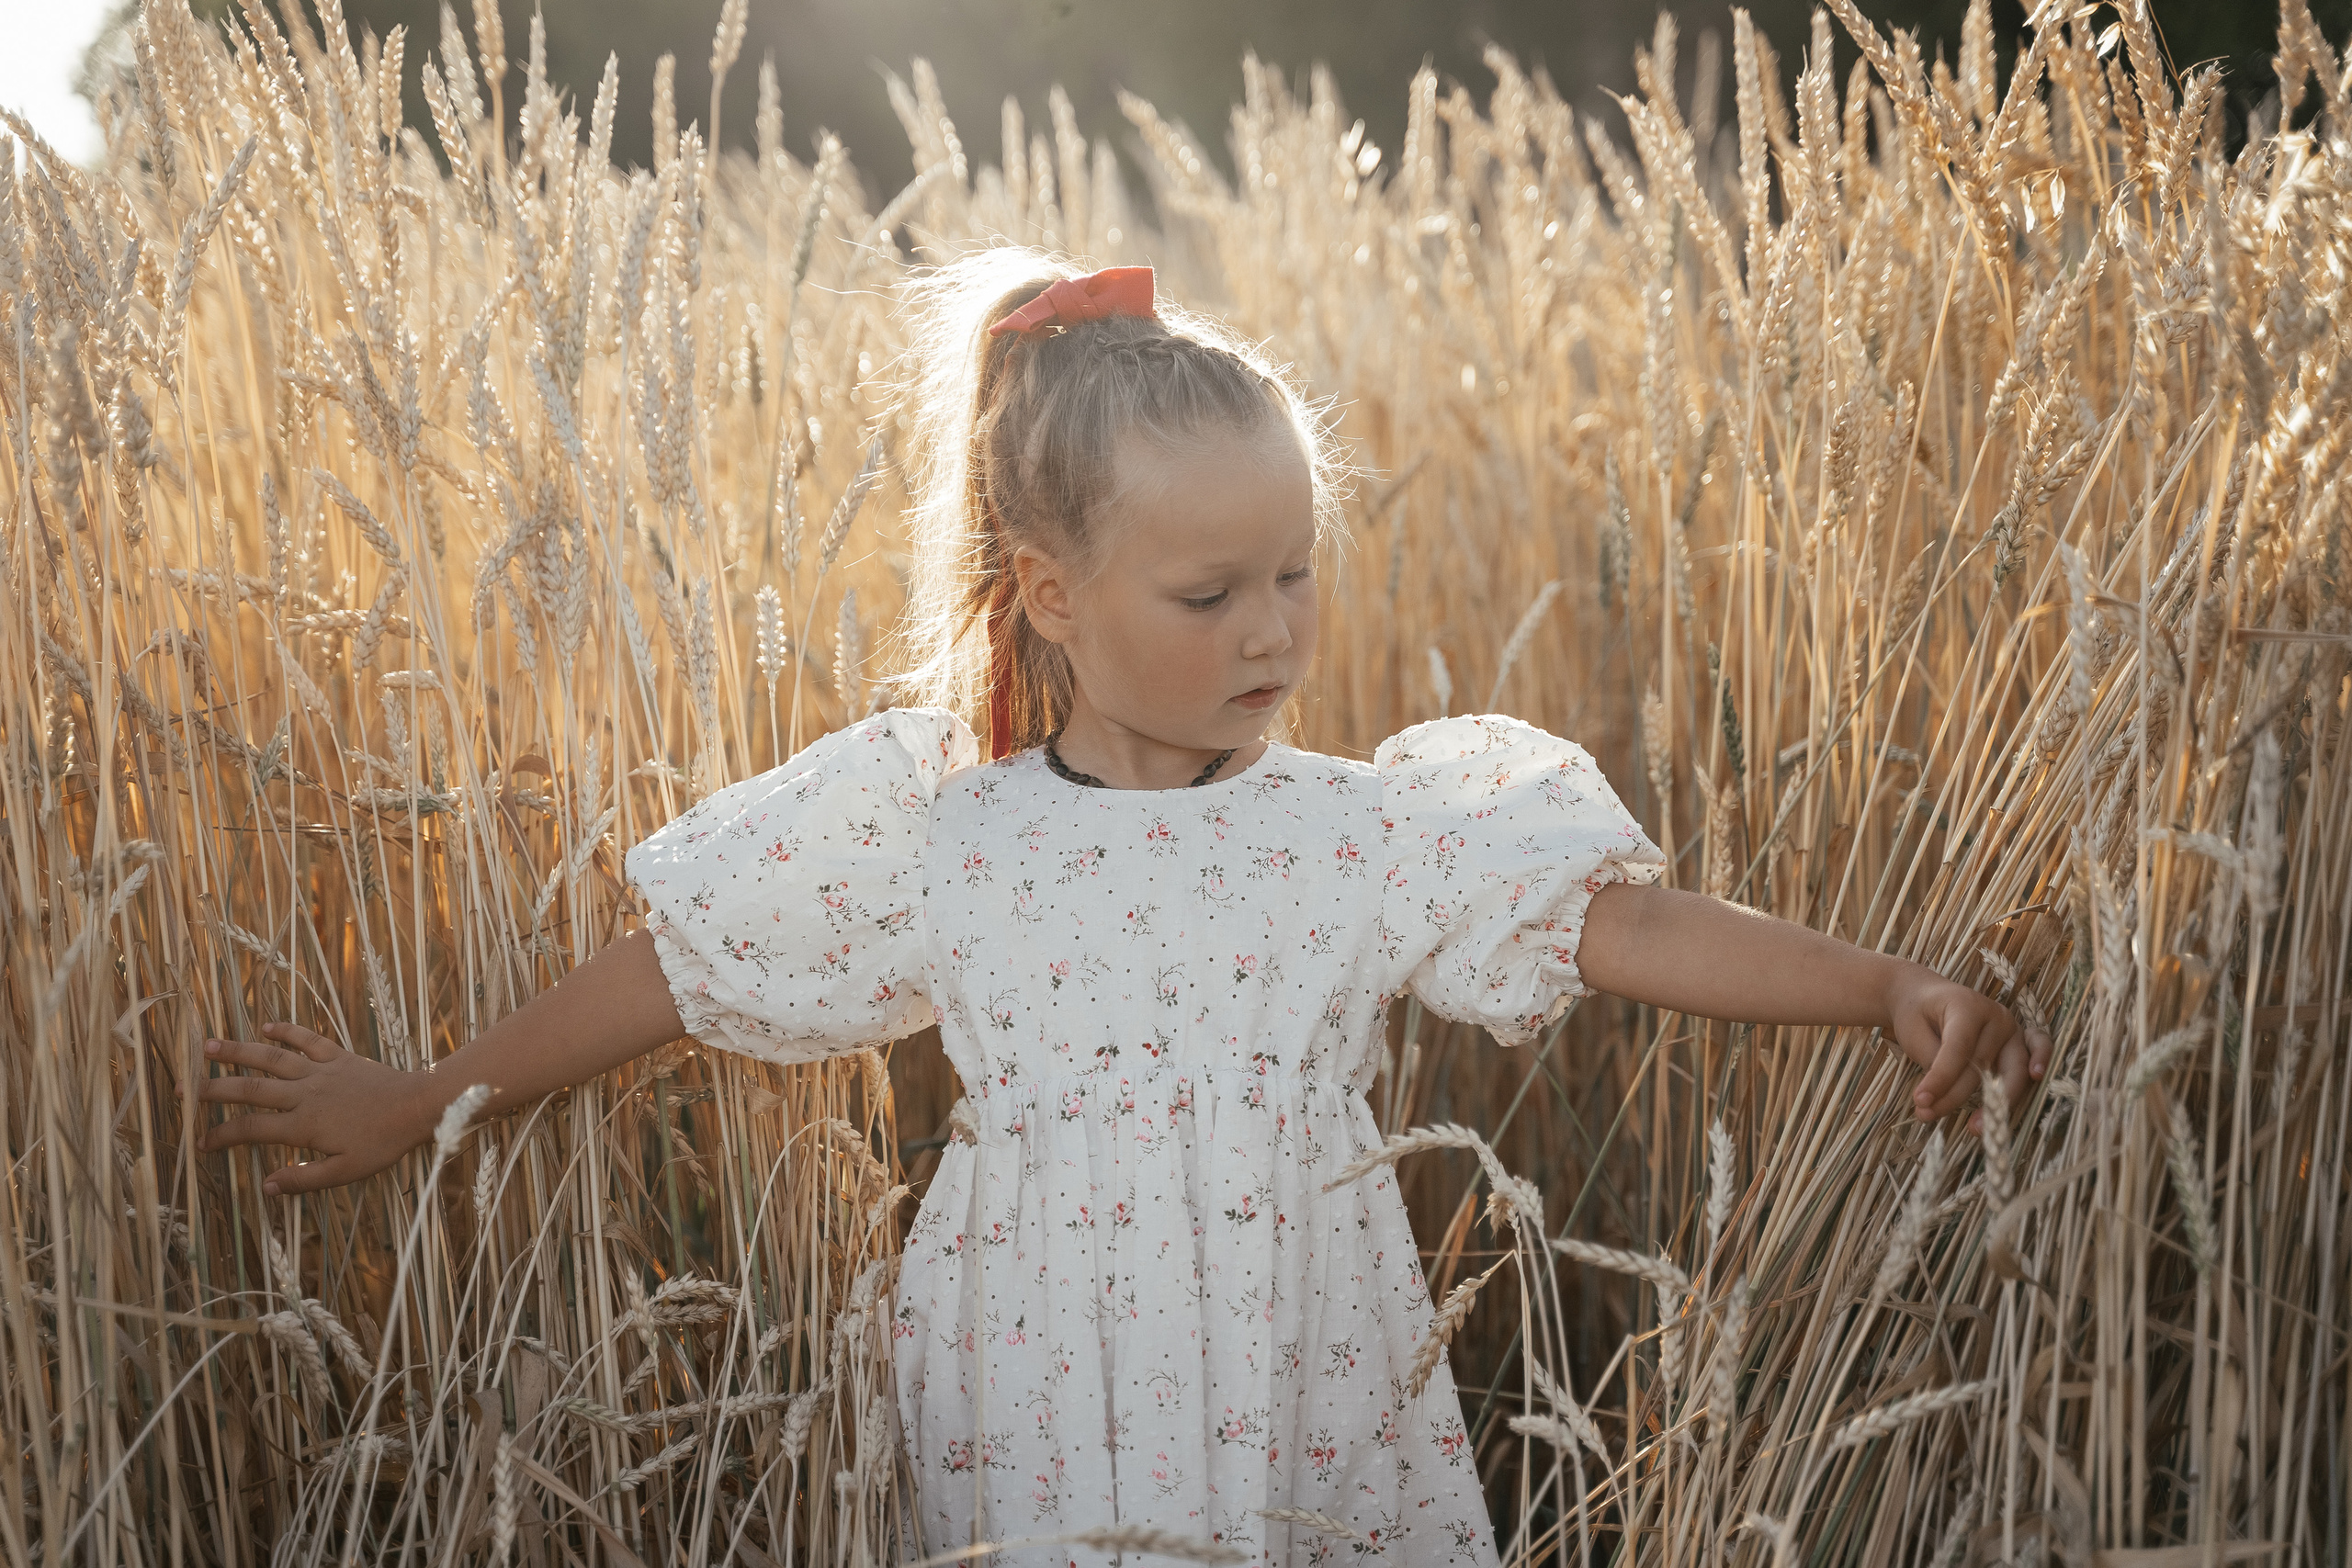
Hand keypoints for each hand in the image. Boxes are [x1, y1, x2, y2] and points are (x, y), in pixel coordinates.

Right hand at [194, 1022, 433, 1195]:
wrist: (419, 1107)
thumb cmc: (384, 1143)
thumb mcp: (346, 1172)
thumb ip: (304, 1179)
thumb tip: (265, 1187)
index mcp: (303, 1125)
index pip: (249, 1129)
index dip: (220, 1135)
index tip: (198, 1142)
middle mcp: (305, 1094)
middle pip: (249, 1089)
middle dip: (212, 1089)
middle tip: (181, 1090)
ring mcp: (321, 1071)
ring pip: (271, 1059)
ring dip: (238, 1052)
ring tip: (207, 1047)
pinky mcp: (339, 1056)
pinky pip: (308, 1039)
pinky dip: (287, 1031)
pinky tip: (266, 1026)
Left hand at [1881, 964, 2050, 1133]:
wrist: (1927, 998)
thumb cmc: (1918, 1014)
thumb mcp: (1912, 1032)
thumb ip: (1930, 1059)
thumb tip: (1946, 1090)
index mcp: (1967, 1007)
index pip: (1958, 1049)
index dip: (1941, 1078)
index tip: (1921, 1100)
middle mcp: (1996, 1017)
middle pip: (1983, 1065)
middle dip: (1956, 1095)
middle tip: (1928, 1114)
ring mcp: (2012, 1030)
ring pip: (2012, 1071)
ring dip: (1996, 1102)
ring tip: (1974, 1127)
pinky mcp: (2019, 1043)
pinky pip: (2038, 1051)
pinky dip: (2041, 1062)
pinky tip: (2037, 1079)